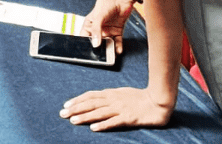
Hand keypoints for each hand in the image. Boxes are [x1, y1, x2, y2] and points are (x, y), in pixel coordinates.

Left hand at [59, 87, 173, 130]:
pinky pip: (114, 122)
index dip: (77, 100)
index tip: (66, 104)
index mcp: (112, 93)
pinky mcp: (129, 118)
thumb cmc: (141, 97)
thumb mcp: (123, 93)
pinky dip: (103, 125)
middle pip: (91, 104)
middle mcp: (114, 100)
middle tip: (62, 113)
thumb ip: (110, 96)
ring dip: (85, 116)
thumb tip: (97, 99)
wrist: (159, 100)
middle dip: (76, 108)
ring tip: (73, 120)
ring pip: (99, 112)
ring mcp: (121, 109)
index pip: (90, 96)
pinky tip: (94, 128)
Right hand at [78, 0, 132, 53]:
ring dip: (109, 50)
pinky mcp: (117, 30)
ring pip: (107, 43)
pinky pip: (117, 41)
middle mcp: (98, 29)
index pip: (84, 37)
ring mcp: (108, 30)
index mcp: (90, 24)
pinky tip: (118, 50)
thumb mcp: (98, 17)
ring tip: (110, 57)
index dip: (85, 45)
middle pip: (97, 42)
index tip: (86, 54)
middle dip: (98, 50)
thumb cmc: (107, 3)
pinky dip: (118, 46)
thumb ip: (96, 31)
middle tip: (100, 58)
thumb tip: (95, 44)